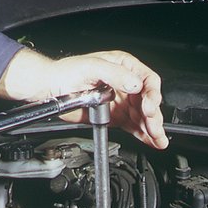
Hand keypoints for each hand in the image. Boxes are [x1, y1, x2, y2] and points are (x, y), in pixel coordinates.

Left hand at [0, 49, 167, 149]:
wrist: (48, 88)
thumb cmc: (65, 71)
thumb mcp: (91, 67)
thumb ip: (115, 74)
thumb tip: (135, 84)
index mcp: (123, 67)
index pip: (147, 80)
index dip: (152, 94)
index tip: (149, 107)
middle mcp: (125, 84)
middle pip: (148, 101)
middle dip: (154, 116)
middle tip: (154, 128)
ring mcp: (120, 102)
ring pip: (143, 116)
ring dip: (152, 128)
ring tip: (159, 139)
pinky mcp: (114, 117)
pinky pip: (132, 126)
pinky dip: (142, 134)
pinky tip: (152, 141)